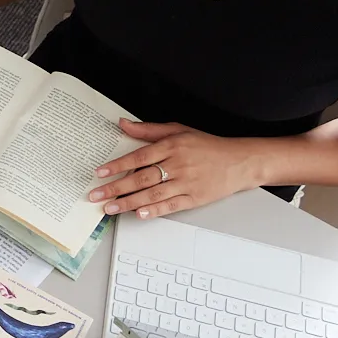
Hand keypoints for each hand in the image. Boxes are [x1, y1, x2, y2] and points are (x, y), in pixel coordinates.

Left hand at [91, 120, 264, 218]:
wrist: (240, 161)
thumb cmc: (207, 146)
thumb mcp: (179, 130)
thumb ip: (148, 130)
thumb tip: (122, 123)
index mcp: (173, 145)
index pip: (139, 156)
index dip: (118, 165)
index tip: (100, 173)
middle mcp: (178, 164)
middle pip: (142, 178)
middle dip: (116, 187)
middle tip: (96, 195)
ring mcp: (187, 182)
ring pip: (153, 194)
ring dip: (129, 202)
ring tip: (110, 208)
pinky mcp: (196, 197)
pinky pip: (172, 205)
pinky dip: (155, 210)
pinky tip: (139, 214)